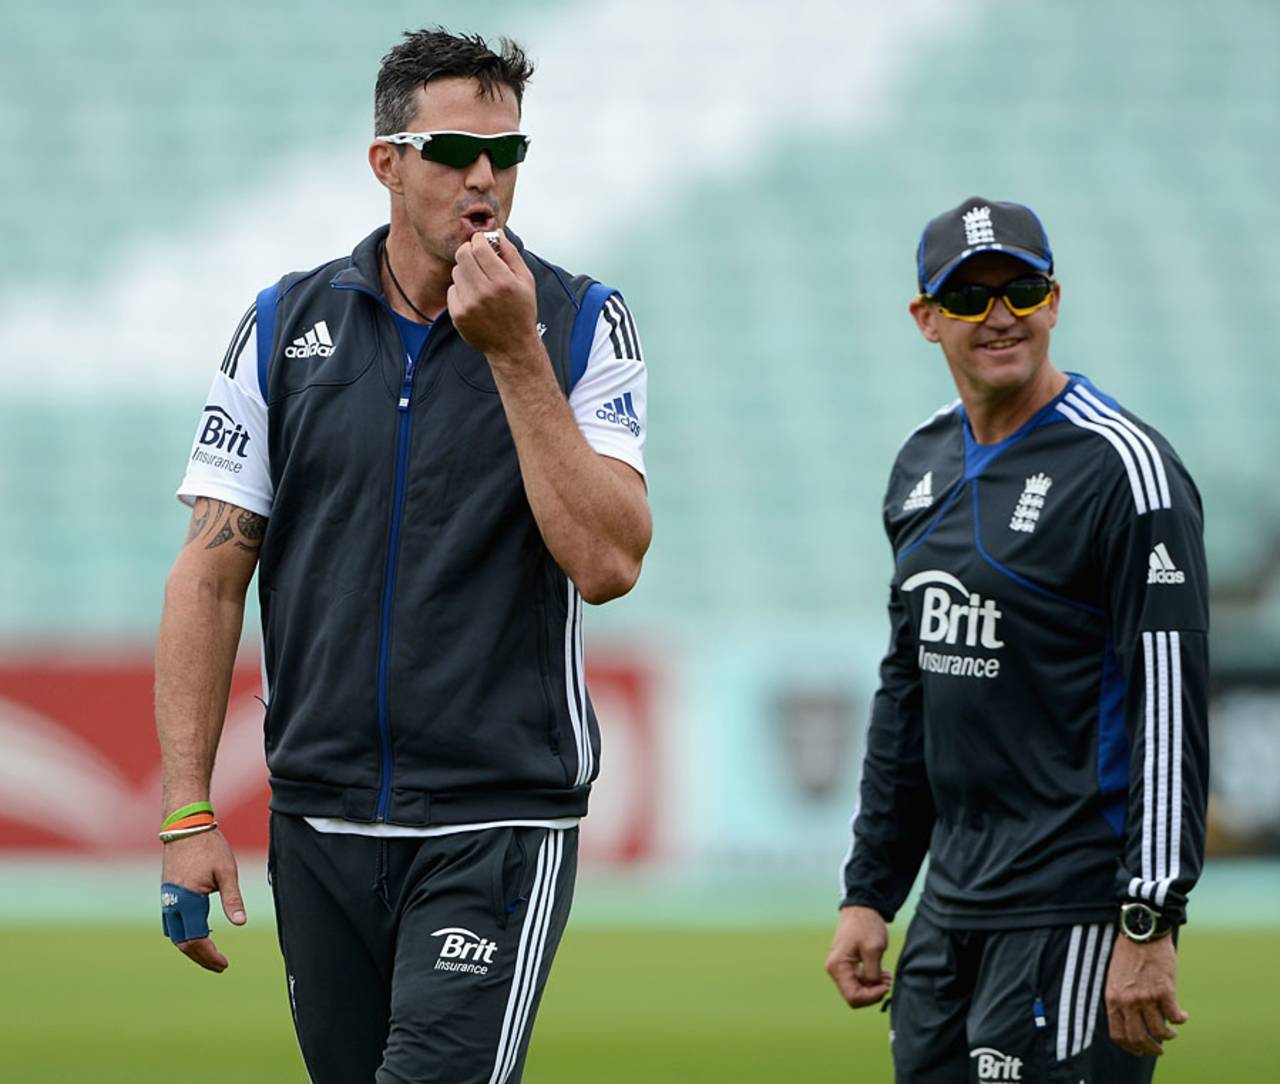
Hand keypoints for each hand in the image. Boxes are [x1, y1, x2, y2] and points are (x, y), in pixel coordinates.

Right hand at [160, 829, 245, 972]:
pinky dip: (184, 933)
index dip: (209, 955)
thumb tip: (240, 923)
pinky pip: (172, 922)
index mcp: (187, 900)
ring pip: (174, 934)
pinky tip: (199, 933)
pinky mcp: (167, 893)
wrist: (185, 825)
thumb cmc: (209, 846)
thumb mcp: (227, 871)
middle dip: (200, 957)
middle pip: (182, 942)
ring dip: (191, 947)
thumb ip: (232, 899)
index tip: (224, 964)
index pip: (196, 939)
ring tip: (210, 954)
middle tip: (220, 965)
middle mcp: (172, 903)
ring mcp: (167, 898)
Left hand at [448, 231, 539, 361]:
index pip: (479, 247)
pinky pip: (452, 289)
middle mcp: (484, 292)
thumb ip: (511, 254)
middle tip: (477, 256)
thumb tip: (497, 233)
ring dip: (466, 270)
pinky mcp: (458, 315)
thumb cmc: (522, 312)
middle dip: (469, 250)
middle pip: (463, 255)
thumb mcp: (526, 281)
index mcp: (503, 281)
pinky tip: (474, 298)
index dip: (479, 240)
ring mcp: (469, 304)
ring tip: (479, 281)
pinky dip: (462, 289)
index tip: (482, 242)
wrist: (512, 346)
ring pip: (456, 271)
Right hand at [826, 905, 892, 1007]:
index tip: (886, 986)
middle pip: (854, 996)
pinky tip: (881, 973)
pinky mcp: (845, 965)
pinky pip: (856, 982)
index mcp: (837, 966)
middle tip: (888, 981)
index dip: (871, 997)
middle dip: (873, 993)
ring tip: (887, 976)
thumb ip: (873, 973)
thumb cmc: (867, 926)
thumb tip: (873, 987)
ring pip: (856, 991)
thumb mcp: (874, 949)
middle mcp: (834, 969)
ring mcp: (838, 967)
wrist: (862, 909)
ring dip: (872, 988)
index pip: (853, 997)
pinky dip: (870, 981)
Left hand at [1105, 934, 1186, 1055]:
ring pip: (1159, 1031)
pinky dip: (1181, 1020)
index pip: (1118, 1034)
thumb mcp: (1114, 978)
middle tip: (1159, 1049)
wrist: (1141, 932)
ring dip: (1168, 1035)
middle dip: (1150, 1049)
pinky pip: (1175, 1017)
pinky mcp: (1165, 991)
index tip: (1139, 1050)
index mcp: (1112, 998)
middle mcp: (1128, 1001)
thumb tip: (1131, 1019)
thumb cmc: (1127, 953)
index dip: (1130, 1047)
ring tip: (1172, 1032)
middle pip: (1139, 1038)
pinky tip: (1183, 1016)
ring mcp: (1146, 997)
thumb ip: (1120, 998)